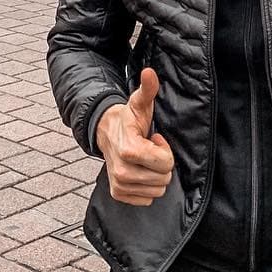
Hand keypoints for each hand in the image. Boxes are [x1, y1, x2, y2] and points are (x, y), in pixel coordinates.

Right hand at [95, 68, 173, 205]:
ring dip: (155, 174)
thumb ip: (148, 88)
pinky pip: (147, 199)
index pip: (166, 163)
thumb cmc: (128, 119)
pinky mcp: (118, 194)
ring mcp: (119, 185)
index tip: (154, 138)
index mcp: (129, 150)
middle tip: (149, 148)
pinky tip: (139, 169)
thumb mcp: (139, 102)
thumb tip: (150, 72)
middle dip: (161, 162)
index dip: (164, 149)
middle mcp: (122, 172)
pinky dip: (147, 186)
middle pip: (163, 178)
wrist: (106, 133)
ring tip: (144, 158)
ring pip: (157, 190)